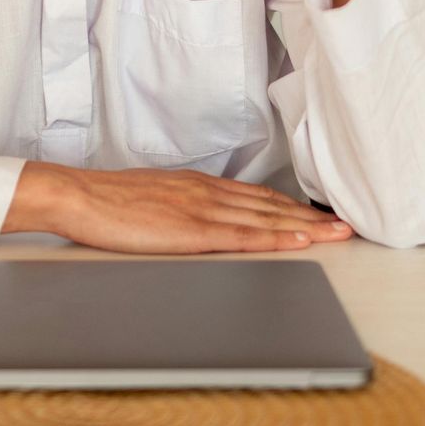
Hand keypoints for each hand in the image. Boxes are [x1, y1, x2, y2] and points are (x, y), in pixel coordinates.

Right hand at [1, 162, 352, 253]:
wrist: (79, 195)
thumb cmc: (107, 200)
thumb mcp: (152, 198)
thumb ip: (180, 207)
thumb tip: (196, 220)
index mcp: (197, 185)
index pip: (255, 196)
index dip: (291, 206)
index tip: (318, 214)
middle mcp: (207, 192)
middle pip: (270, 205)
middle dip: (311, 216)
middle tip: (346, 223)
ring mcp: (201, 209)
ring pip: (266, 218)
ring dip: (307, 226)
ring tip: (338, 233)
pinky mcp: (191, 229)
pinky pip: (243, 235)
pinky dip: (276, 236)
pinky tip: (300, 240)